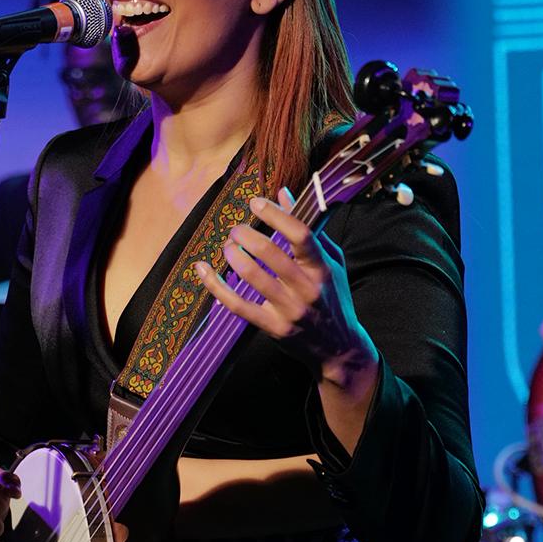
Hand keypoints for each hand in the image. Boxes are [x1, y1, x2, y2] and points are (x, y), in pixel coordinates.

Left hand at [194, 188, 378, 392]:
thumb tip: (283, 194)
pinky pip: (238, 305)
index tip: (256, 202)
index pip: (300, 234)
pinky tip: (203, 270)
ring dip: (233, 255)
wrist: (339, 348)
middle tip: (236, 229)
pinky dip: (217, 286)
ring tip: (228, 246)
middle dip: (246, 235)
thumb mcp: (329, 261)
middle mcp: (307, 288)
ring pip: (253, 277)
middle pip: (270, 253)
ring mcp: (290, 310)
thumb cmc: (332, 297)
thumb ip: (307, 228)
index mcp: (322, 268)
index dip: (275, 215)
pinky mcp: (274, 327)